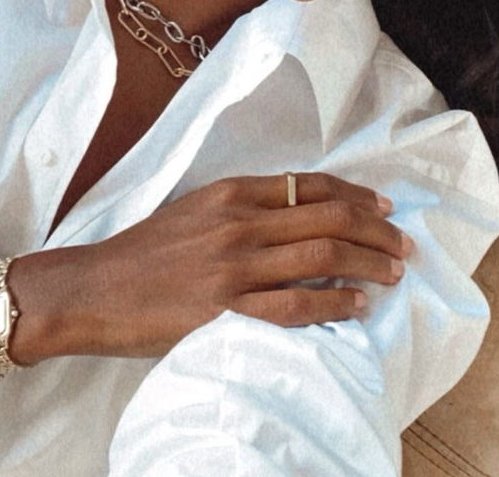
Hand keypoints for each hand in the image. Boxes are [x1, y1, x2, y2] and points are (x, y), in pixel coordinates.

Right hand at [81, 172, 411, 356]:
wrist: (95, 288)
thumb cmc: (146, 248)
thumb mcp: (195, 207)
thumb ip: (245, 205)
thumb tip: (302, 209)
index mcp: (232, 193)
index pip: (310, 186)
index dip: (355, 195)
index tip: (383, 205)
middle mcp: (239, 224)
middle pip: (327, 220)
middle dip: (375, 229)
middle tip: (403, 242)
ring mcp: (235, 268)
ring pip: (321, 259)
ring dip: (367, 263)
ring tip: (393, 271)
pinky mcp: (226, 312)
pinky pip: (296, 306)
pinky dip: (335, 304)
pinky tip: (358, 305)